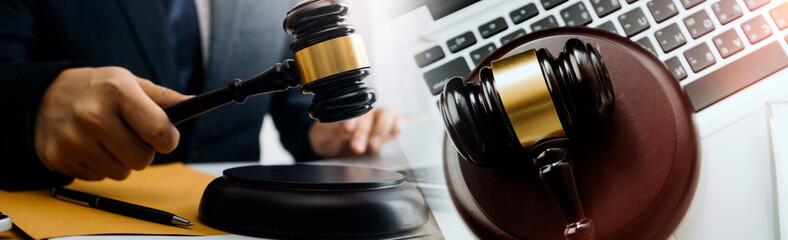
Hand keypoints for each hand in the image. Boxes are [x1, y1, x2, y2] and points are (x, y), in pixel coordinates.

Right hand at [34, 67, 188, 180]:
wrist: (44, 94)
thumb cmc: (97, 89)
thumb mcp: (129, 82)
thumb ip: (162, 96)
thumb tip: (193, 103)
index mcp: (117, 91)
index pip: (159, 130)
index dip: (169, 139)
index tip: (166, 137)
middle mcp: (93, 116)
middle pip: (142, 159)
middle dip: (144, 151)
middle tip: (131, 136)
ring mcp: (73, 139)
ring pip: (122, 173)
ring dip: (121, 160)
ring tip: (108, 139)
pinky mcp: (59, 158)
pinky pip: (99, 177)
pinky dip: (100, 165)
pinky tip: (90, 145)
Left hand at [309, 108, 404, 157]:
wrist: (333, 149)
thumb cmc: (328, 137)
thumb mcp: (326, 135)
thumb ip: (334, 128)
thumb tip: (344, 123)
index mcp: (348, 106)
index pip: (354, 105)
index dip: (353, 117)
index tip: (347, 129)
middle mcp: (365, 110)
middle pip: (371, 114)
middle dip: (364, 132)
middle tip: (356, 147)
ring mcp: (378, 119)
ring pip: (387, 116)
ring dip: (380, 132)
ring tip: (372, 148)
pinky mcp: (388, 130)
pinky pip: (398, 124)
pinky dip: (396, 129)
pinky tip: (387, 139)